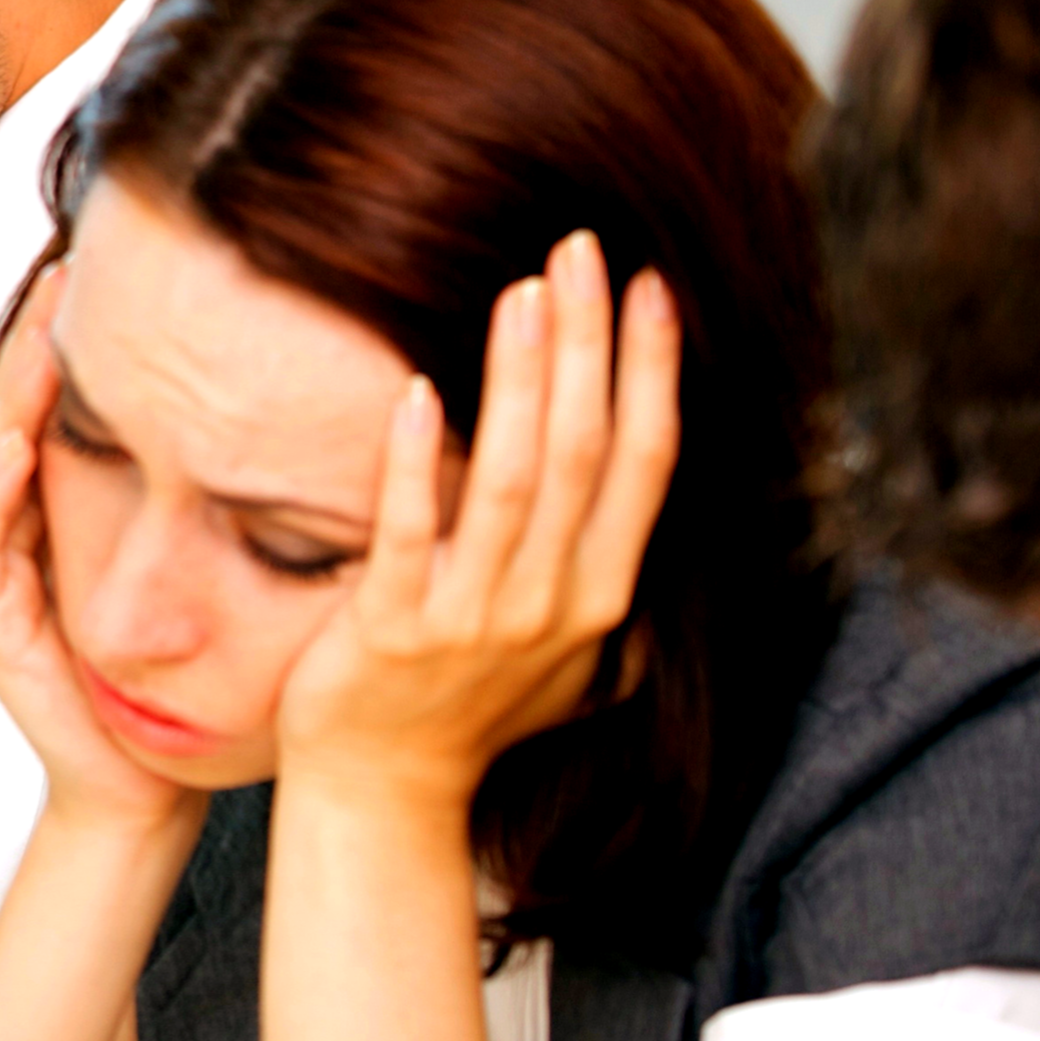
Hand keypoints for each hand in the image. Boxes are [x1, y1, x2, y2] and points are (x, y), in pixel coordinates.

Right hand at [0, 291, 205, 840]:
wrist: (151, 778)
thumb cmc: (182, 676)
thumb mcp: (208, 559)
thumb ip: (220, 489)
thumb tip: (301, 407)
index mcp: (67, 506)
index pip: (68, 401)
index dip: (87, 337)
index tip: (125, 268)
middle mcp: (20, 525)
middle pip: (22, 408)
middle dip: (42, 336)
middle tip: (72, 265)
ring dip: (13, 390)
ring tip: (41, 329)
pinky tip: (15, 437)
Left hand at [270, 230, 678, 815]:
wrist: (384, 792)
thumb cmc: (472, 713)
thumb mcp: (572, 660)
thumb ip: (609, 590)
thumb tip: (655, 524)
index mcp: (600, 596)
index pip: (647, 463)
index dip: (652, 371)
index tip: (651, 286)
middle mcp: (551, 605)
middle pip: (588, 452)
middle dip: (591, 344)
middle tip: (582, 249)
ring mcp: (473, 619)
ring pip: (514, 482)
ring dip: (521, 381)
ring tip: (522, 293)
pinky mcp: (394, 629)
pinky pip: (409, 534)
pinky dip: (416, 463)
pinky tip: (417, 391)